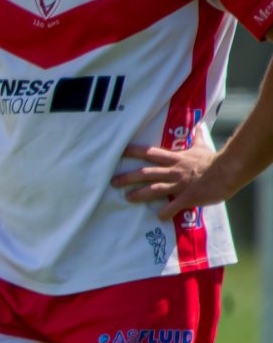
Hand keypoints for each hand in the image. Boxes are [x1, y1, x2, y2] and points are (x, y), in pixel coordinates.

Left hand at [112, 142, 231, 219]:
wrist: (229, 171)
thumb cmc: (215, 159)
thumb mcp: (203, 145)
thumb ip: (197, 137)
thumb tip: (198, 125)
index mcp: (176, 158)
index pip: (150, 153)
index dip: (134, 152)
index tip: (119, 152)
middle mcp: (173, 171)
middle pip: (146, 173)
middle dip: (128, 177)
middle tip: (113, 182)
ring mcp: (179, 185)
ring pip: (154, 189)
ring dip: (139, 194)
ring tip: (127, 198)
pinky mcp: (188, 197)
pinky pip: (173, 206)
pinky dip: (165, 212)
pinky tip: (159, 217)